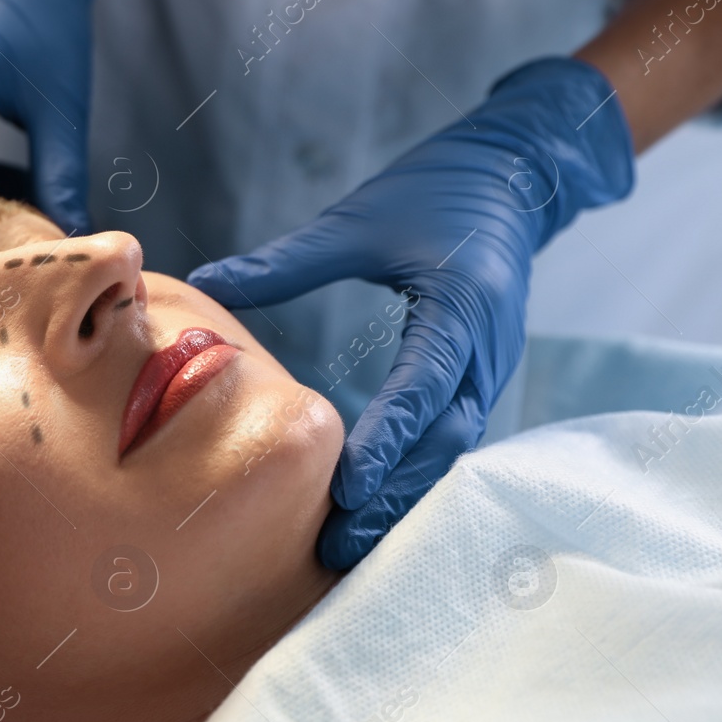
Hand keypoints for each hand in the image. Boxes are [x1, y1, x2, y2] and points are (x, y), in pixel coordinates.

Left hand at [187, 58, 634, 568]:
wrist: (514, 176)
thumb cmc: (434, 190)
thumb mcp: (358, 220)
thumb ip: (287, 261)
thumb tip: (207, 281)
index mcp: (462, 308)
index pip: (423, 388)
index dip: (387, 441)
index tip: (345, 486)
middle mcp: (488, 349)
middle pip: (444, 441)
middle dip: (394, 495)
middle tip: (339, 545)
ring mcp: (491, 367)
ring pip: (453, 450)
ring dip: (406, 498)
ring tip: (351, 543)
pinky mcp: (482, 376)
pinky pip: (453, 437)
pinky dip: (418, 476)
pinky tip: (378, 510)